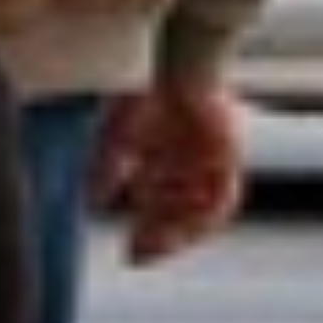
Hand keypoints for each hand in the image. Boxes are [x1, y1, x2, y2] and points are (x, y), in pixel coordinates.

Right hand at [109, 81, 245, 266]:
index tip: (128, 253)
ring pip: (203, 213)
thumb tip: (93, 202)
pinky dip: (203, 215)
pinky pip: (223, 199)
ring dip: (179, 230)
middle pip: (181, 216)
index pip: (159, 207)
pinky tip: (183, 222)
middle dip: (160, 240)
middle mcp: (191, 166)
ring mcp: (212, 164)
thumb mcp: (117, 138)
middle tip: (137, 255)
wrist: (178, 67)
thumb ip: (106, 170)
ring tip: (158, 240)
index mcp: (166, 159)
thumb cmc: (148, 92)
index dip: (145, 232)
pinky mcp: (229, 158)